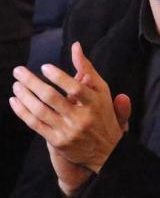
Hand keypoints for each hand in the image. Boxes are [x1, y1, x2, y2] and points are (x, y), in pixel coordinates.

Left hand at [10, 42, 126, 172]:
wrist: (105, 151)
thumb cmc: (102, 114)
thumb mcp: (102, 91)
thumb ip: (87, 69)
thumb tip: (75, 46)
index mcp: (95, 103)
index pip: (75, 88)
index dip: (59, 77)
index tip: (44, 67)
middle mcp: (82, 118)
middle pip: (52, 98)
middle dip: (32, 82)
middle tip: (18, 71)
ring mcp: (68, 131)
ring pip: (40, 111)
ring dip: (24, 96)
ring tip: (16, 84)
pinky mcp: (57, 141)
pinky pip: (35, 124)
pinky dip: (22, 112)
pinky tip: (15, 101)